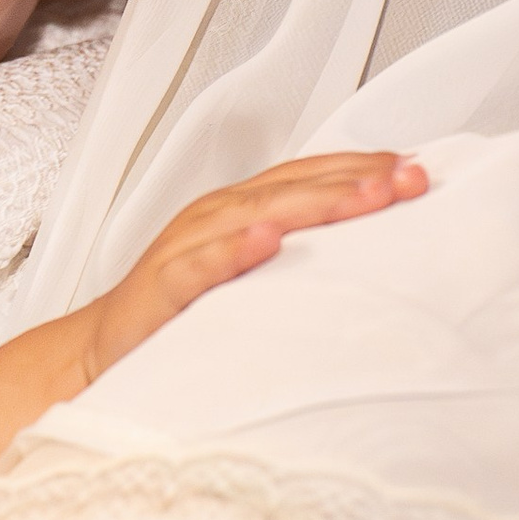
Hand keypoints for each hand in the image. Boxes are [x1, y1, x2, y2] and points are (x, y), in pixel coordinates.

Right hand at [74, 152, 426, 387]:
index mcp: (240, 209)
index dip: (361, 167)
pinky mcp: (158, 288)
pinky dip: (231, 251)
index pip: (308, 175)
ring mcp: (185, 248)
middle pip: (292, 187)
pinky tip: (265, 242)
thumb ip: (299, 258)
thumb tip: (376, 256)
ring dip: (310, 203)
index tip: (418, 170)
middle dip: (353, 180)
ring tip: (362, 197)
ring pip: (253, 214)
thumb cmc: (180, 313)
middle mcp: (215, 217)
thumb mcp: (250, 278)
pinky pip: (196, 266)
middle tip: (409, 180)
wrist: (100, 351)